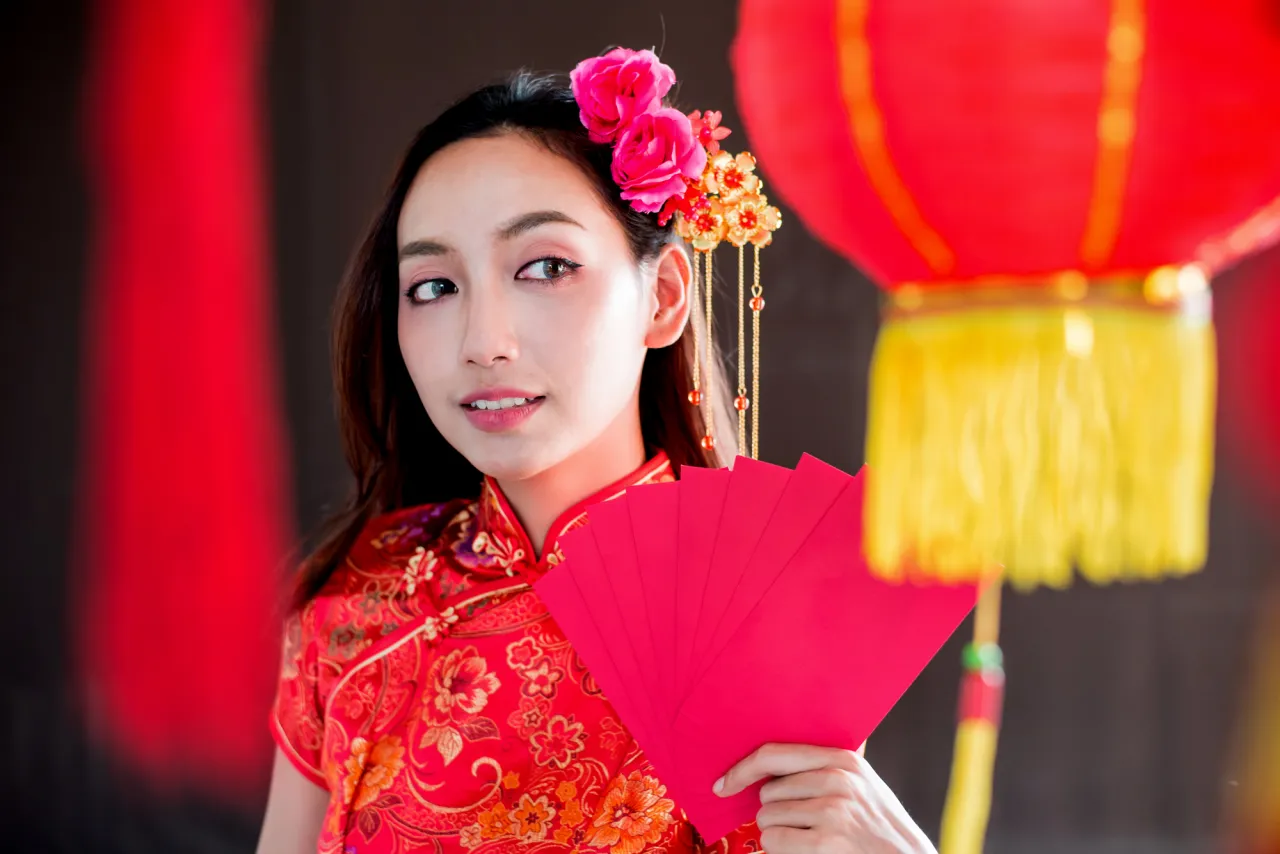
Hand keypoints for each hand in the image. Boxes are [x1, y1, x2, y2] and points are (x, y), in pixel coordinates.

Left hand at [715, 744, 936, 853]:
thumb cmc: (877, 825)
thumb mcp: (859, 784)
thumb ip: (821, 768)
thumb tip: (765, 765)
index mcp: (842, 758)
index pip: (774, 753)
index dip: (742, 769)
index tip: (723, 783)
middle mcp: (837, 778)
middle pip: (768, 791)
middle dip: (776, 811)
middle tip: (804, 823)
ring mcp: (834, 809)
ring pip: (767, 817)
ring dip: (779, 832)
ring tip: (811, 837)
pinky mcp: (829, 839)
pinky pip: (774, 840)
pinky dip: (781, 849)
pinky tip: (806, 850)